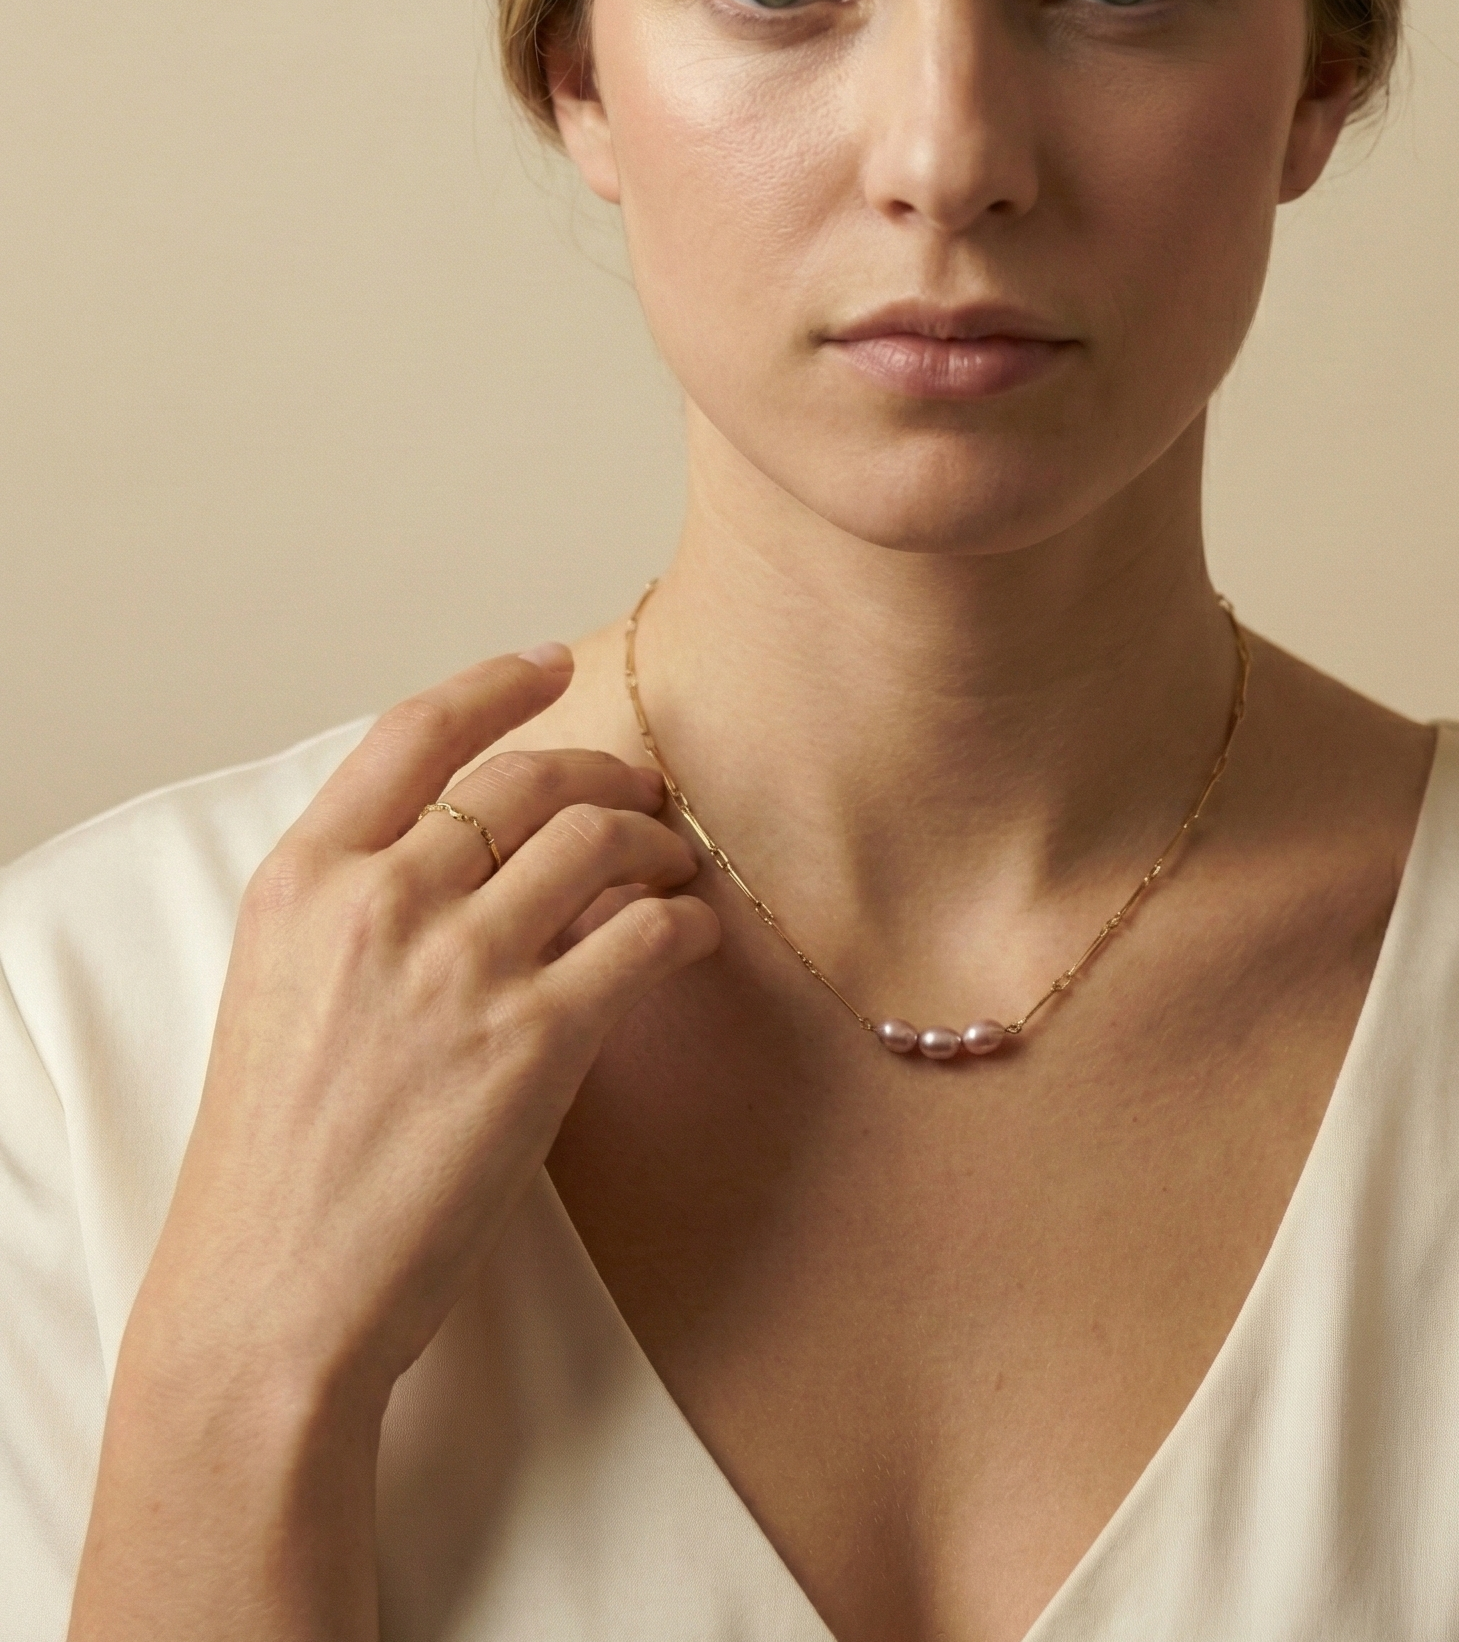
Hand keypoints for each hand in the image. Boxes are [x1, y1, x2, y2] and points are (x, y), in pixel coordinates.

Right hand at [138, 641, 717, 1398]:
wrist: (272, 1294)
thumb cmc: (278, 1161)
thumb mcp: (283, 993)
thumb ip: (365, 909)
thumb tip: (485, 857)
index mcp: (303, 880)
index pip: (412, 734)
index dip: (494, 686)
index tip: (549, 664)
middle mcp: (382, 901)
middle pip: (526, 778)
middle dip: (603, 774)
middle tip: (642, 793)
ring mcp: (460, 966)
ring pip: (596, 840)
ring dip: (654, 842)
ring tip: (673, 868)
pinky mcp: (536, 1039)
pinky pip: (643, 935)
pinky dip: (681, 922)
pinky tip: (688, 936)